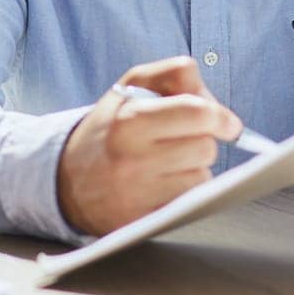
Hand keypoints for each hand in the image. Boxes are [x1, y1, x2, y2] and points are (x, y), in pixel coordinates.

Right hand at [57, 56, 243, 235]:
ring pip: (202, 179)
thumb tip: (217, 107)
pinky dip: (183, 194)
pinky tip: (162, 186)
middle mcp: (132, 158)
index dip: (221, 117)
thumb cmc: (109, 129)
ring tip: (167, 164)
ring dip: (194, 171)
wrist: (66, 179)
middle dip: (201, 142)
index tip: (226, 124)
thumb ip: (174, 74)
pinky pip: (189, 205)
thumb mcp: (131, 87)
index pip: (199, 114)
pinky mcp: (143, 220)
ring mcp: (137, 194)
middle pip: (206, 148)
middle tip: (180, 142)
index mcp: (130, 119)